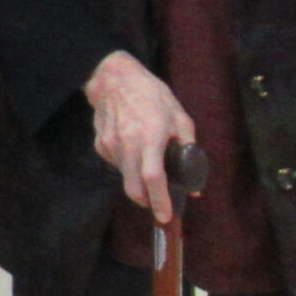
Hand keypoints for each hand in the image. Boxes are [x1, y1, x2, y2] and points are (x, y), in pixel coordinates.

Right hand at [84, 50, 196, 224]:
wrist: (113, 78)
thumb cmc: (152, 95)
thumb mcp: (180, 117)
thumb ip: (189, 149)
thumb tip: (195, 185)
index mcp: (150, 137)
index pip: (153, 177)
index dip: (160, 201)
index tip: (166, 217)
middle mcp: (127, 144)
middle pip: (133, 188)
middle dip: (147, 202)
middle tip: (160, 205)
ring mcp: (110, 145)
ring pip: (124, 177)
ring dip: (138, 182)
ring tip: (148, 166)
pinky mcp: (100, 144)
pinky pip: (116, 164)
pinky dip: (127, 166)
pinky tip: (133, 149)